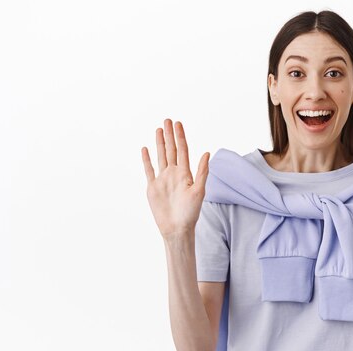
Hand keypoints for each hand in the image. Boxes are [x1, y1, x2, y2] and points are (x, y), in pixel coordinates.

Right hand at [141, 119, 209, 238]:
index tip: (178, 124)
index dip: (180, 137)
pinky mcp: (153, 187)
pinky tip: (146, 149)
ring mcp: (163, 180)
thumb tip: (207, 152)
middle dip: (170, 135)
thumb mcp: (199, 191)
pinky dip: (147, 159)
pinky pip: (149, 170)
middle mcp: (174, 174)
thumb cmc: (190, 213)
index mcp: (185, 174)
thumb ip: (202, 171)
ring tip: (159, 129)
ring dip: (160, 143)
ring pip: (161, 157)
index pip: (183, 150)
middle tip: (168, 120)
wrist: (177, 228)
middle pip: (171, 150)